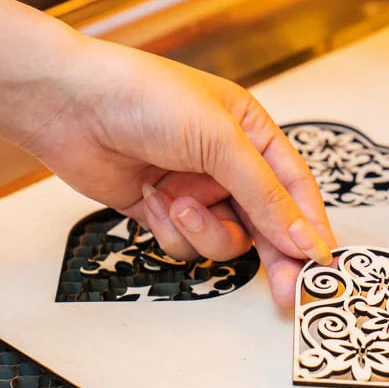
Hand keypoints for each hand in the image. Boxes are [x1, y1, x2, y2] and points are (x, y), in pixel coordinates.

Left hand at [18, 36, 334, 307]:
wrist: (68, 104)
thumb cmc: (146, 97)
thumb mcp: (221, 142)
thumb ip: (266, 195)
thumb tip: (305, 238)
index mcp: (253, 134)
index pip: (295, 189)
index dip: (310, 227)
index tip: (320, 264)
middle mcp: (228, 164)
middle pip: (266, 223)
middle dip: (273, 255)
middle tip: (284, 290)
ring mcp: (195, 189)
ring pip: (224, 238)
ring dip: (204, 232)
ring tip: (178, 206)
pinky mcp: (162, 210)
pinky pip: (184, 242)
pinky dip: (170, 229)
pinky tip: (151, 197)